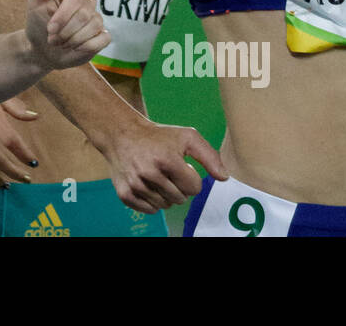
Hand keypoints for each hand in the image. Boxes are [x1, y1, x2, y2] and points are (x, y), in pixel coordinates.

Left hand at [24, 0, 108, 68]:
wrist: (41, 49)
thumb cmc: (38, 22)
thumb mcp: (36, 2)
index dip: (63, 16)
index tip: (50, 29)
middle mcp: (87, 3)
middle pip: (84, 16)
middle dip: (65, 32)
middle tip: (52, 39)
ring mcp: (96, 19)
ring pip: (94, 28)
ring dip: (73, 41)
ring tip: (60, 44)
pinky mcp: (102, 36)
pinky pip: (103, 39)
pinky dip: (86, 47)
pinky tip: (75, 48)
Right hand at [98, 114, 227, 213]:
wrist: (122, 134)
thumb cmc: (158, 136)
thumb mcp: (187, 137)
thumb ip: (210, 156)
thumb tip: (224, 178)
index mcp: (167, 160)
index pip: (194, 188)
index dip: (191, 178)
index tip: (182, 167)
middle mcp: (149, 174)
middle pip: (180, 199)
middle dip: (179, 187)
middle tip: (169, 171)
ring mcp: (136, 185)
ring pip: (165, 206)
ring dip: (166, 194)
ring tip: (158, 177)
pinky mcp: (125, 194)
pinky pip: (150, 210)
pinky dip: (152, 201)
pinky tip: (148, 185)